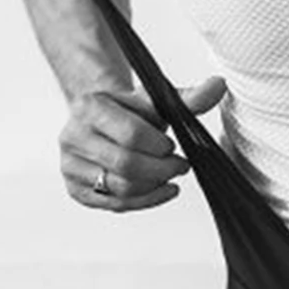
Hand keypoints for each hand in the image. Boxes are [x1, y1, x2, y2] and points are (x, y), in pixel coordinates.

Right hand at [58, 76, 227, 211]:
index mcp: (89, 107)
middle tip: (181, 166)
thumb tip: (219, 84)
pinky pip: (113, 204)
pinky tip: (164, 190)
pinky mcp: (75, 189)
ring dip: (154, 186)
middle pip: (124, 164)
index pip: (130, 134)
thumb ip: (189, 97)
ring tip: (172, 176)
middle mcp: (71, 136)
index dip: (159, 145)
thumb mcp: (157, 100)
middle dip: (160, 169)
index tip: (173, 146)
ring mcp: (70, 166)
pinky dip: (144, 201)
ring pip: (119, 188)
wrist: (103, 122)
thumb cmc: (131, 111)